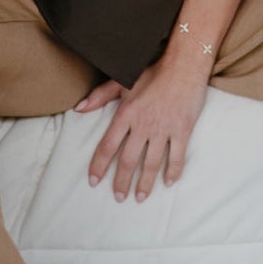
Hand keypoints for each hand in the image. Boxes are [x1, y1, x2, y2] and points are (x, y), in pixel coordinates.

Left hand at [78, 56, 210, 202]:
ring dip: (145, 183)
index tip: (94, 181)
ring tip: (139, 198)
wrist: (184, 66)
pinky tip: (168, 183)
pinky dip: (173, 172)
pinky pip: (177, 156)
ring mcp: (163, 129)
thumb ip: (100, 96)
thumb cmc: (152, 72)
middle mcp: (143, 125)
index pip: (107, 146)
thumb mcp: (122, 81)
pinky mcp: (182, 130)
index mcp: (126, 114)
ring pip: (152, 163)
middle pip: (128, 160)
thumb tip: (79, 108)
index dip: (99, 165)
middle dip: (121, 182)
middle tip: (118, 197)